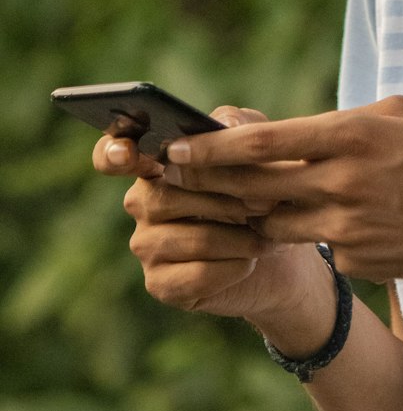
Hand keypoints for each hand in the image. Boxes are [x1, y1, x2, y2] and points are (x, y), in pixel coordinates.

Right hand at [94, 107, 331, 332]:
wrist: (283, 250)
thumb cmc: (265, 189)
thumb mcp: (258, 147)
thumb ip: (238, 126)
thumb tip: (221, 127)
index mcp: (157, 163)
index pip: (112, 154)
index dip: (112, 153)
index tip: (126, 154)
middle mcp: (142, 201)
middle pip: (166, 198)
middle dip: (226, 200)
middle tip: (266, 203)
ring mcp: (146, 245)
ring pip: (191, 238)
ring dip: (239, 238)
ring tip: (265, 236)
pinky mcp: (160, 283)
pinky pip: (195, 276)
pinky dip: (233, 268)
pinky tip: (249, 261)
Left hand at [163, 95, 402, 284]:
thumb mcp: (402, 113)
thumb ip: (347, 120)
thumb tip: (307, 129)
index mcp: (351, 137)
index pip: (261, 143)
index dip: (212, 148)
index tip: (178, 146)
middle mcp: (341, 184)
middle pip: (254, 188)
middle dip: (213, 182)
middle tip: (182, 176)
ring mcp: (348, 230)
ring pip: (277, 224)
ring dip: (256, 212)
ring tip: (245, 199)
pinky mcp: (358, 262)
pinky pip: (320, 245)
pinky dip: (315, 232)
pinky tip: (332, 220)